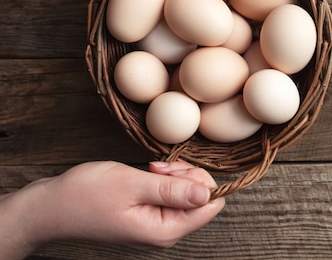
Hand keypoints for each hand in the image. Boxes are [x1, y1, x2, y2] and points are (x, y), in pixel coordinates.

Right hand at [0, 161, 224, 258]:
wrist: (51, 207)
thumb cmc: (86, 195)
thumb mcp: (133, 185)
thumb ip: (173, 190)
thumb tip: (208, 194)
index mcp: (165, 231)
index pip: (211, 205)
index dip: (200, 181)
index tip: (174, 171)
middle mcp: (165, 233)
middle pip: (201, 197)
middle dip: (184, 175)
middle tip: (157, 168)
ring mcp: (156, 225)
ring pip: (186, 193)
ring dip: (172, 175)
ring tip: (149, 170)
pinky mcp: (148, 216)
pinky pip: (170, 194)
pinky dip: (162, 179)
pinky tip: (146, 174)